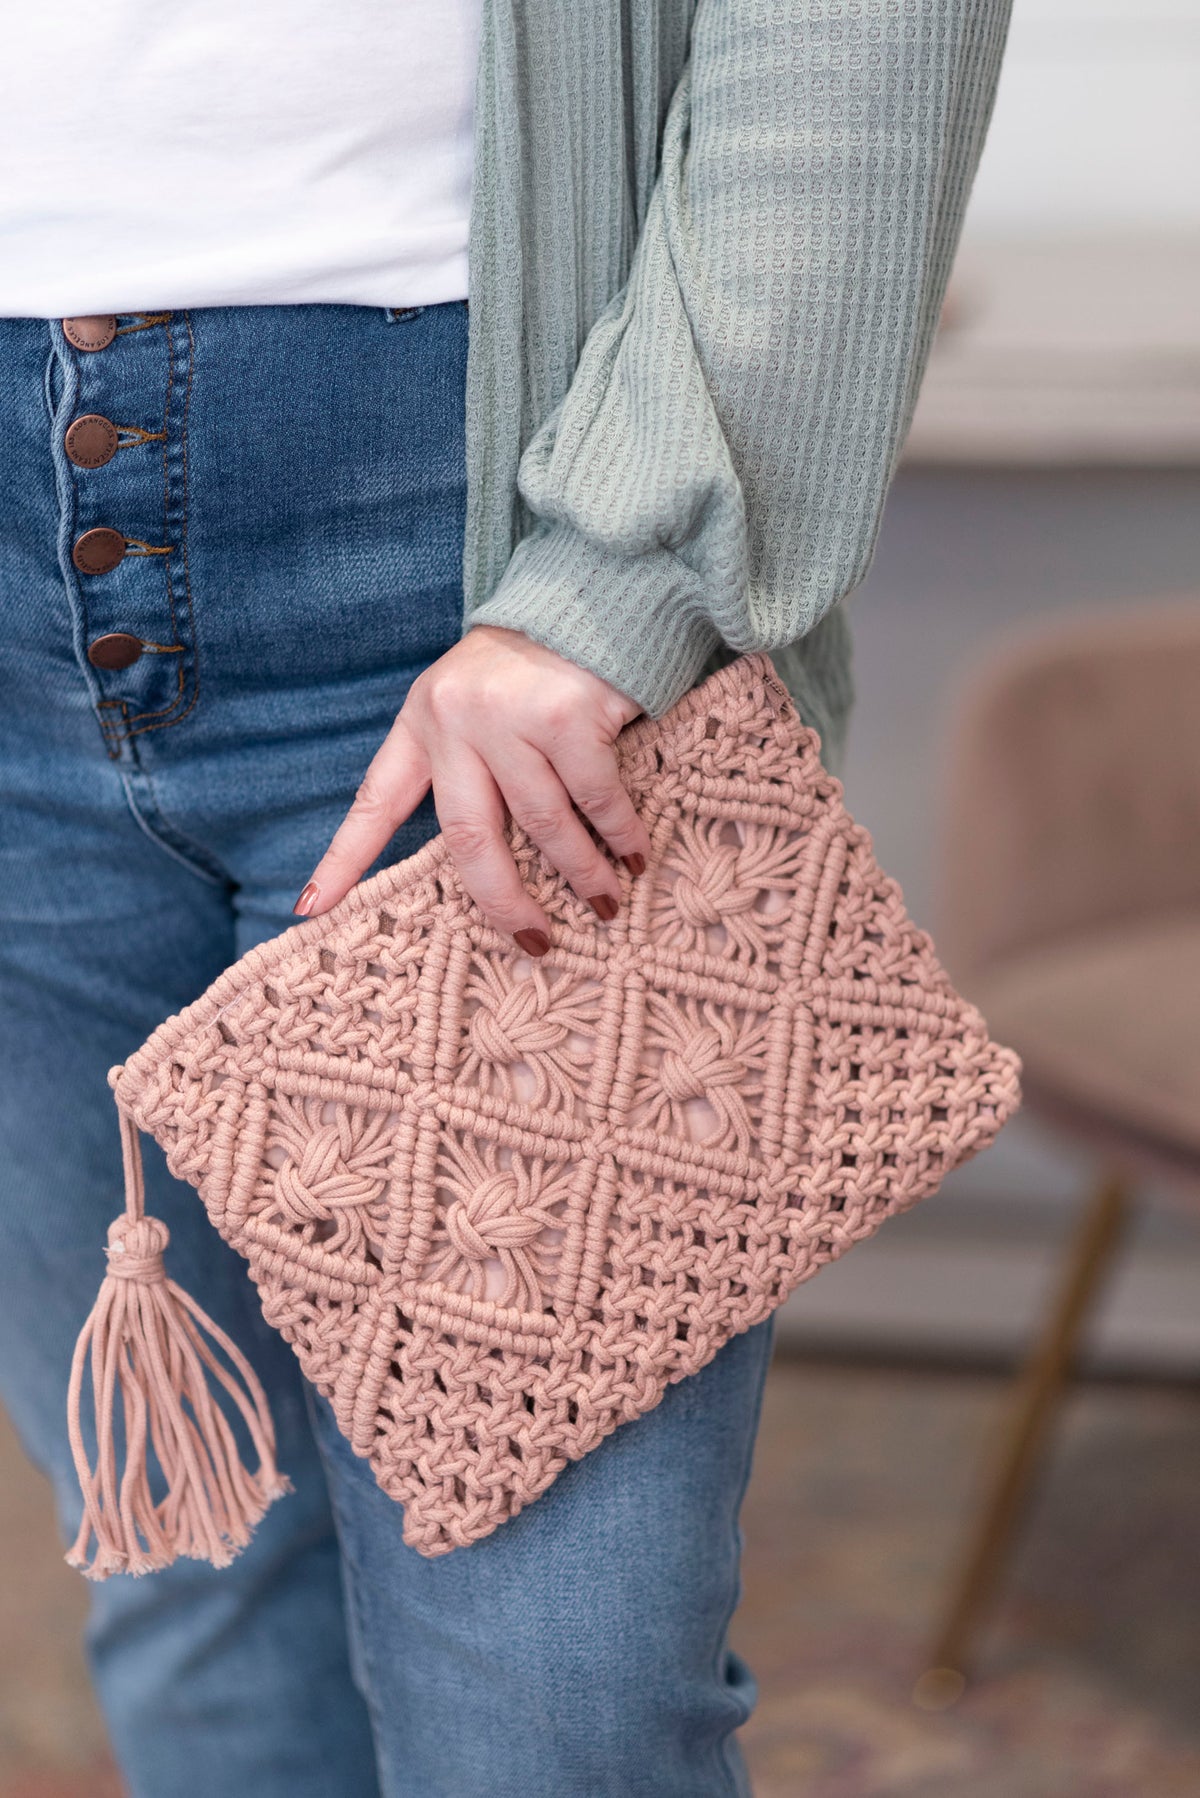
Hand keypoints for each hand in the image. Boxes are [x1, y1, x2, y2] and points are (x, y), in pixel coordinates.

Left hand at [294, 625, 651, 953]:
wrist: (588, 594)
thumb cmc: (533, 666)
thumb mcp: (475, 706)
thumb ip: (468, 769)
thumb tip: (487, 866)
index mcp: (422, 723)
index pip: (375, 800)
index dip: (343, 860)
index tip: (310, 910)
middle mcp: (455, 720)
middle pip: (467, 839)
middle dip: (502, 901)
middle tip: (533, 941)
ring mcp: (510, 716)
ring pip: (542, 826)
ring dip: (581, 875)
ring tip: (605, 903)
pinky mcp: (567, 714)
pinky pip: (595, 798)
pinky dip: (620, 835)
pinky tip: (636, 856)